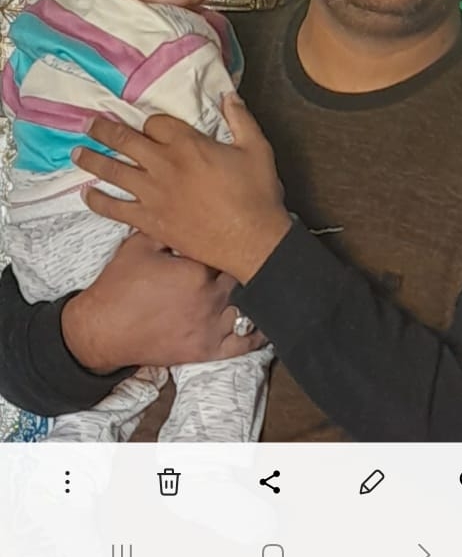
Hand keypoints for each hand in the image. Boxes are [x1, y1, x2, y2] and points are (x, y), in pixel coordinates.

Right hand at [61, 231, 265, 373]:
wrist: (102, 330)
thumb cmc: (118, 287)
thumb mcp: (140, 245)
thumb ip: (167, 226)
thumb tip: (186, 207)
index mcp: (196, 270)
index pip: (226, 247)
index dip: (230, 238)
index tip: (238, 228)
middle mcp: (210, 298)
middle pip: (241, 274)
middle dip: (242, 262)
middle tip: (252, 249)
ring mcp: (211, 326)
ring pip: (247, 305)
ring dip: (252, 291)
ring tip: (263, 276)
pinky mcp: (207, 349)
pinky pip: (243, 343)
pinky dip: (258, 333)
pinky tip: (264, 320)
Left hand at [72, 94, 291, 282]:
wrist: (252, 240)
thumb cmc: (256, 194)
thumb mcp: (256, 148)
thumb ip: (241, 119)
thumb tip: (229, 95)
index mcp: (188, 144)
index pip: (155, 123)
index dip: (151, 122)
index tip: (151, 127)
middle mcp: (164, 165)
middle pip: (125, 141)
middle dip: (104, 130)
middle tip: (89, 123)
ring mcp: (153, 194)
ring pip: (114, 171)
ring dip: (92, 159)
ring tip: (77, 152)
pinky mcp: (150, 220)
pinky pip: (116, 208)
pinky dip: (99, 201)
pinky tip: (87, 194)